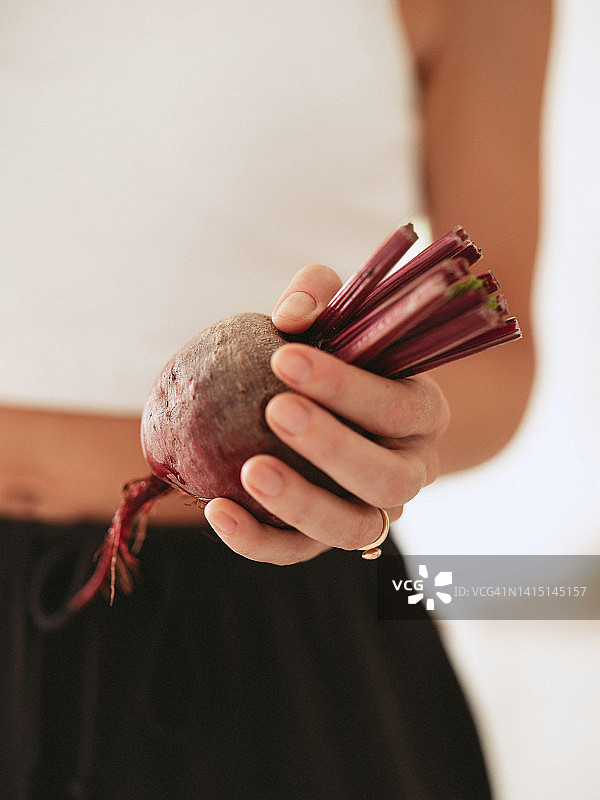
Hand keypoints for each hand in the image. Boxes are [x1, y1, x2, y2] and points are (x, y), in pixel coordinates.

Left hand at [204, 264, 449, 563]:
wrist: (334, 406)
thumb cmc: (335, 353)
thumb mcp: (335, 314)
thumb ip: (318, 295)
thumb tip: (290, 315)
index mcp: (422, 414)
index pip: (398, 407)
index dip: (346, 387)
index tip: (284, 356)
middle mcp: (410, 470)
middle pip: (388, 478)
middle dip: (333, 447)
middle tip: (274, 409)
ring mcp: (374, 512)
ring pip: (352, 528)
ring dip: (301, 504)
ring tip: (249, 472)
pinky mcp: (328, 538)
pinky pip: (298, 551)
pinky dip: (259, 541)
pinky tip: (218, 510)